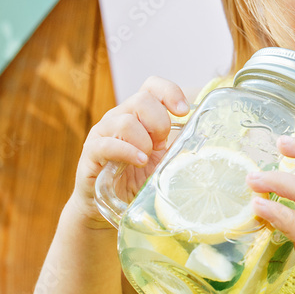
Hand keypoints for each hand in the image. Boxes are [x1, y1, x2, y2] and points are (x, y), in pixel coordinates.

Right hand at [71, 76, 188, 228]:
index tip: (183, 111)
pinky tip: (140, 161)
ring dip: (144, 141)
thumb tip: (203, 137)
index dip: (169, 92)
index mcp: (138, 114)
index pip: (152, 86)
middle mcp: (118, 117)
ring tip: (147, 159)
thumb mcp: (163, 159)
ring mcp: (102, 133)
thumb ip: (177, 146)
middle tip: (161, 145)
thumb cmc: (138, 180)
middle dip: (159, 122)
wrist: (107, 207)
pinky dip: (127, 152)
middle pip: (142, 99)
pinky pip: (107, 144)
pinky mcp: (91, 153)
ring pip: (125, 121)